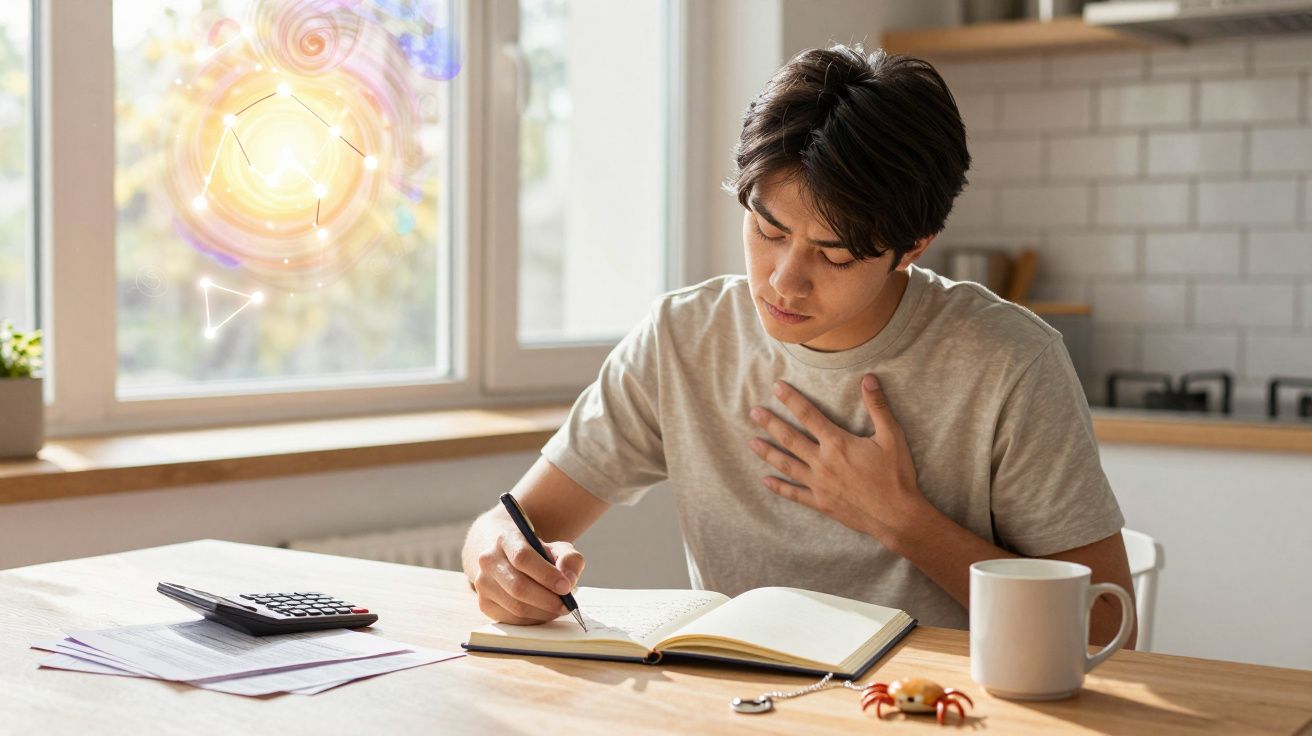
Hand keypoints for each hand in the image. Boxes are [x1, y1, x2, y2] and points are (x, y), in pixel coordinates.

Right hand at [471, 530, 585, 624]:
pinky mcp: (484, 604)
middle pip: (517, 586)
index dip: (546, 575)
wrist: (511, 561)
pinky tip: (543, 612)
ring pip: (515, 606)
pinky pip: (512, 619)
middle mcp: (489, 560)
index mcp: (506, 539)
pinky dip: (533, 619)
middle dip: (546, 600)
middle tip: (567, 605)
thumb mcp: (558, 549)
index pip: (522, 558)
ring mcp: (483, 583)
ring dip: (542, 612)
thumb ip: (569, 560)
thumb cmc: (539, 556)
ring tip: (558, 608)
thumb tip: (568, 580)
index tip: (566, 587)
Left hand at [747, 374, 925, 543]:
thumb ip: (877, 406)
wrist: (897, 515)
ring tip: (751, 443)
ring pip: (787, 465)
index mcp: (838, 443)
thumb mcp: (892, 436)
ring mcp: (819, 484)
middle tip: (753, 413)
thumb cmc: (896, 475)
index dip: (791, 400)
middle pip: (790, 439)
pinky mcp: (821, 503)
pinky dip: (779, 487)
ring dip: (768, 453)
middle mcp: (823, 462)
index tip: (776, 388)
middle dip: (771, 424)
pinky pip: (795, 494)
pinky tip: (766, 481)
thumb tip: (868, 378)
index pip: (808, 415)